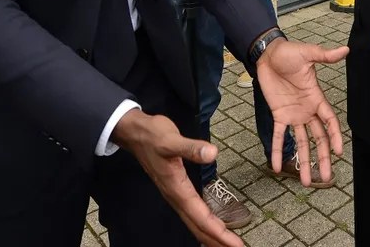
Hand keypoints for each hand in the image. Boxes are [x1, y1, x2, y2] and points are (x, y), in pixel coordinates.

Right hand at [112, 110, 242, 246]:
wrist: (134, 133)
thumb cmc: (153, 136)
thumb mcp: (172, 139)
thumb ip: (191, 148)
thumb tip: (213, 153)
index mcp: (177, 189)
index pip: (201, 217)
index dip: (218, 232)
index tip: (235, 243)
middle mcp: (175, 196)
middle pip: (198, 226)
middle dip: (217, 240)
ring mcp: (174, 195)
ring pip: (194, 222)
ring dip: (210, 236)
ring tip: (226, 244)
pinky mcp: (175, 190)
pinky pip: (191, 214)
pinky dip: (203, 224)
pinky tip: (210, 226)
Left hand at [255, 37, 348, 185]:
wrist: (267, 54)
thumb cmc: (289, 53)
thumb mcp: (308, 54)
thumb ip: (325, 56)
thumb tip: (346, 50)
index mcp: (317, 98)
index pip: (330, 121)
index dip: (335, 136)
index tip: (339, 152)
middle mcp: (307, 110)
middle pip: (319, 138)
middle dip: (323, 158)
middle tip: (326, 178)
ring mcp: (293, 115)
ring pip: (302, 142)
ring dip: (304, 161)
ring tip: (305, 181)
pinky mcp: (278, 115)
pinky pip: (279, 136)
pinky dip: (277, 150)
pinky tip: (276, 166)